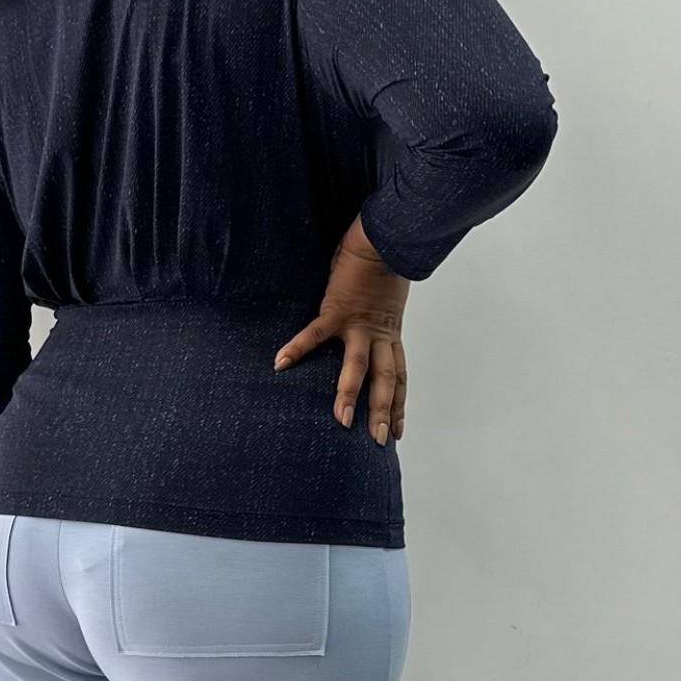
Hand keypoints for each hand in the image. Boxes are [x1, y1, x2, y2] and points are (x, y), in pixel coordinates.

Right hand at [273, 214, 408, 442]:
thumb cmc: (383, 260)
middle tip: (381, 441)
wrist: (382, 240)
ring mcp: (358, 324)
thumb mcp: (387, 295)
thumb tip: (372, 311)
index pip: (397, 375)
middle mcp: (378, 334)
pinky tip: (281, 362)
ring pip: (358, 366)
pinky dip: (298, 347)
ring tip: (342, 419)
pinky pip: (315, 334)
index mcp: (389, 332)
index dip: (399, 403)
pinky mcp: (337, 310)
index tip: (399, 430)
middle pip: (385, 379)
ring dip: (351, 393)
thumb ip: (379, 310)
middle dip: (383, 411)